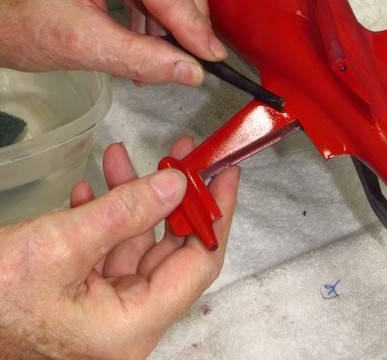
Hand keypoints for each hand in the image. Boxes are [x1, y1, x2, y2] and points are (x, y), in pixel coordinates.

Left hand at [0, 0, 225, 83]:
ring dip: (174, 12)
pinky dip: (159, 4)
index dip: (189, 21)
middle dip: (188, 14)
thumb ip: (139, 58)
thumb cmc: (16, 21)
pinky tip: (150, 37)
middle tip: (196, 56)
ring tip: (163, 53)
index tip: (210, 54)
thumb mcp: (80, 46)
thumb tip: (190, 70)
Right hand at [0, 138, 239, 359]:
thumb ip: (128, 210)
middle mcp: (123, 325)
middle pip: (168, 251)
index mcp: (130, 328)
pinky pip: (106, 250)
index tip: (224, 174)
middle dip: (170, 196)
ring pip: (135, 244)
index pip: (198, 264)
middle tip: (178, 155)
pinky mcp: (79, 296)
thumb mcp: (65, 242)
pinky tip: (90, 189)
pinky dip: (103, 216)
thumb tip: (177, 185)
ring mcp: (101, 312)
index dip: (216, 214)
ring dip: (129, 198)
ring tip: (119, 158)